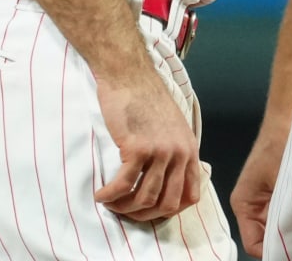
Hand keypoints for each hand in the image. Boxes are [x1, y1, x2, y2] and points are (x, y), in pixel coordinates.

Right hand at [92, 67, 202, 222]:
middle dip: (145, 216)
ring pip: (145, 198)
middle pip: (167, 203)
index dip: (170, 210)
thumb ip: (175, 152)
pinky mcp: (137, 147)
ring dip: (124, 207)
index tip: (151, 211)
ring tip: (111, 204)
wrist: (129, 75)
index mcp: (189, 150)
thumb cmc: (146, 98)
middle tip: (127, 212)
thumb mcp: (173, 126)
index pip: (190, 196)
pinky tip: (101, 195)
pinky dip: (110, 195)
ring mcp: (159, 151)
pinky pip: (123, 184)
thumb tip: (168, 180)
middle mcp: (178, 153)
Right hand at [229, 126, 288, 256]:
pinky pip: (290, 216)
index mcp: (244, 205)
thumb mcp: (282, 183)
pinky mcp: (283, 194)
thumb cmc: (281, 145)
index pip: (255, 245)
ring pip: (281, 229)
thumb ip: (284, 215)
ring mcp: (268, 201)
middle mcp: (253, 207)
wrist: (290, 116)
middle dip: (289, 244)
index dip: (276, 252)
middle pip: (268, 239)